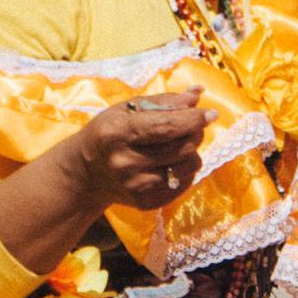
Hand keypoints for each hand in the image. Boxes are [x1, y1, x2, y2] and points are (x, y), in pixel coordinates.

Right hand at [70, 96, 210, 213]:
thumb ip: (163, 102)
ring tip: (178, 145)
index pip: (165, 127)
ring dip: (192, 152)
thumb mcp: (127, 109)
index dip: (192, 119)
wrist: (86, 173)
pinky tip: (171, 163)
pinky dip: (186, 170)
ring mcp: (135, 186)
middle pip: (181, 147)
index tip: (211, 113)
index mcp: (117, 133)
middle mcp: (125, 162)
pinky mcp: (145, 203)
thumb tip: (197, 95)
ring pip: (188, 166)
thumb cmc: (109, 133)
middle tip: (191, 125)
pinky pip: (184, 184)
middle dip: (195, 132)